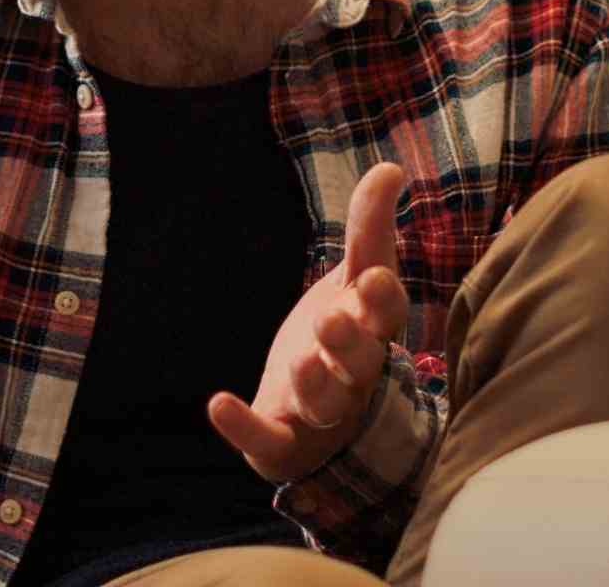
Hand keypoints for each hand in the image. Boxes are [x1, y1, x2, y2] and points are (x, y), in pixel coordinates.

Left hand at [208, 161, 410, 482]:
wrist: (320, 414)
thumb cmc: (344, 334)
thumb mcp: (354, 279)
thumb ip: (370, 228)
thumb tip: (390, 167)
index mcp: (373, 331)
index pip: (387, 315)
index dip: (380, 300)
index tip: (370, 279)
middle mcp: (353, 374)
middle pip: (360, 361)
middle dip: (347, 343)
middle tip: (329, 322)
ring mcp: (320, 411)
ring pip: (324, 402)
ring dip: (313, 383)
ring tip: (300, 361)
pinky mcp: (283, 441)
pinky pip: (267, 439)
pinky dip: (243, 426)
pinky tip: (217, 404)